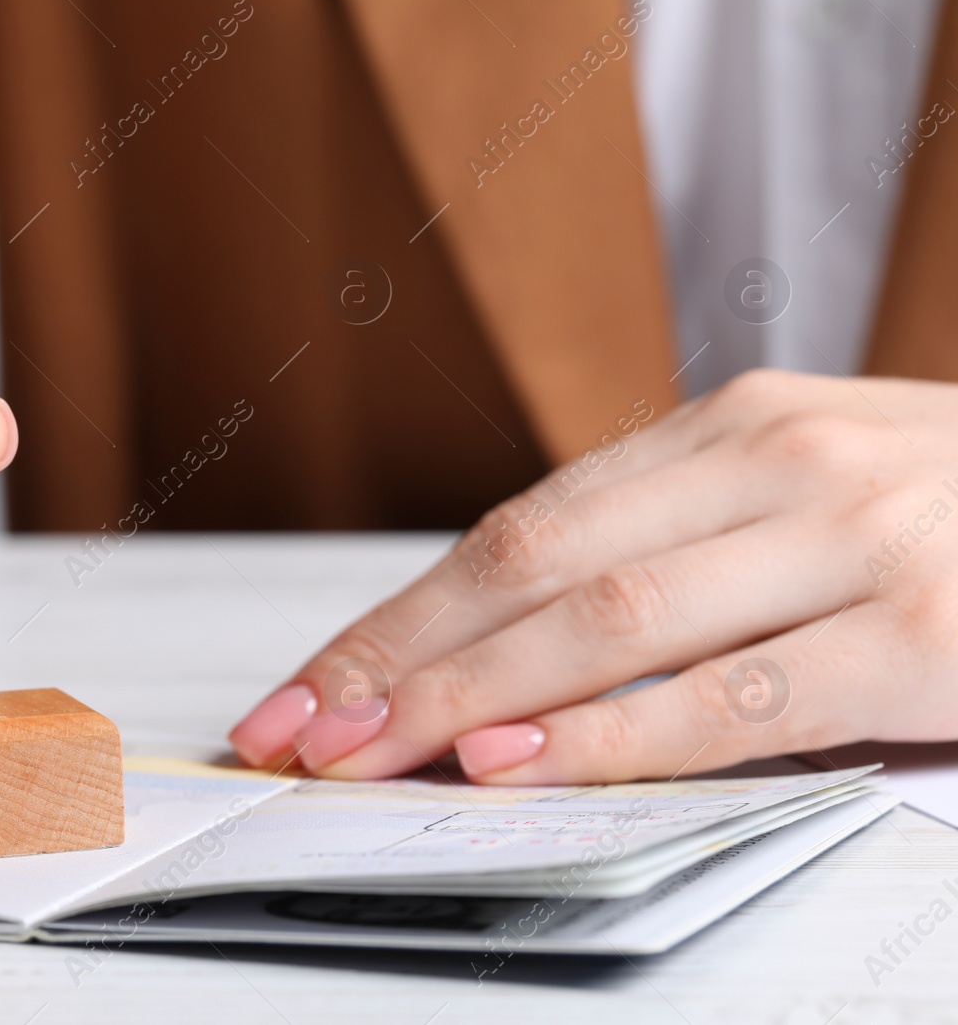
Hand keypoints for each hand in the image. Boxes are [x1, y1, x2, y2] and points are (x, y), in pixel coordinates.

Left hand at [230, 369, 957, 782]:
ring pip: (610, 623)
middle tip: (297, 730)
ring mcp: (853, 536)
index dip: (398, 612)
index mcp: (726, 427)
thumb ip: (670, 553)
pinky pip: (736, 697)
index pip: (516, 529)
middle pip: (532, 569)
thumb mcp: (797, 502)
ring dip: (466, 698)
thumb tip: (499, 655)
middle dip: (397, 660)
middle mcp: (774, 460)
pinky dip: (612, 735)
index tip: (308, 682)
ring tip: (366, 754)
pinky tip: (516, 762)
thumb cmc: (951, 517)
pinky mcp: (924, 628)